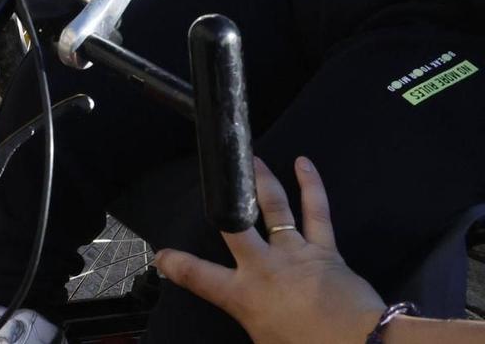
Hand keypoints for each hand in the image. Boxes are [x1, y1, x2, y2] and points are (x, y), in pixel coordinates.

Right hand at [154, 158, 384, 343]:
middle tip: (214, 178)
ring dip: (261, 181)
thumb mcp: (267, 341)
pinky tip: (303, 163)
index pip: (198, 276)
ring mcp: (294, 253)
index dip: (175, 264)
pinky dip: (311, 185)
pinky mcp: (324, 249)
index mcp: (243, 295)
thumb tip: (256, 317)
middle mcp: (263, 266)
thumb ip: (254, 321)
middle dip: (222, 203)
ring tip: (253, 159)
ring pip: (273, 208)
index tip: (161, 255)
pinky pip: (316, 212)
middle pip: (234, 226)